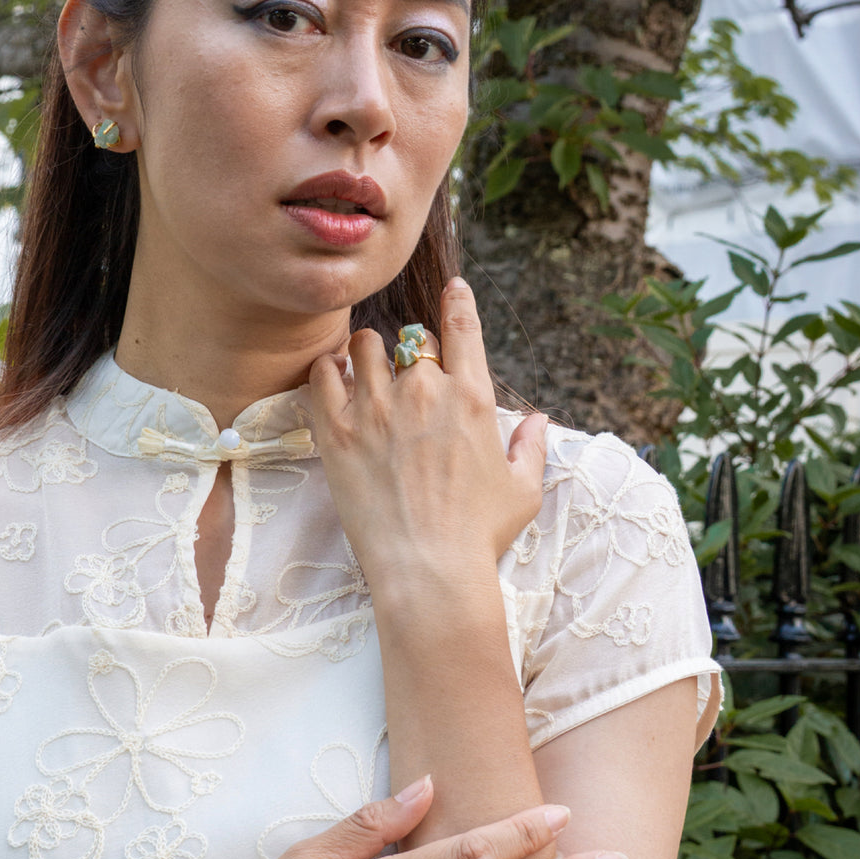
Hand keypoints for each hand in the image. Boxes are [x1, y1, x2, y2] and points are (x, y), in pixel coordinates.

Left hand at [308, 277, 546, 581]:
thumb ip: (531, 447)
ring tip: (361, 371)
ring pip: (363, 346)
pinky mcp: (336, 431)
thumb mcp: (523, 490)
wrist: (429, 570)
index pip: (463, 328)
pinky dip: (327, 370)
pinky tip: (331, 379)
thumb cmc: (479, 535)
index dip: (458, 302)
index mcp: (471, 398)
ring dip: (365, 353)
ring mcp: (377, 409)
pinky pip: (322, 375)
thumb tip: (537, 420)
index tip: (453, 288)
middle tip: (402, 376)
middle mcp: (424, 392)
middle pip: (411, 340)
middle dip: (410, 352)